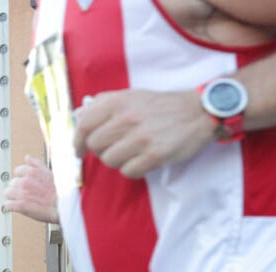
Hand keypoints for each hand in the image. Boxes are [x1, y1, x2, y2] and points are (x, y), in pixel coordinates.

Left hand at [3, 155, 58, 223]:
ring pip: (7, 193)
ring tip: (22, 199)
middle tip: (27, 193)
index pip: (17, 171)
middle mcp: (25, 181)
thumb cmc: (59, 193)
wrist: (63, 208)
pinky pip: (8, 205)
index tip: (27, 183)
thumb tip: (28, 158)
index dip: (22, 177)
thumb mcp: (50, 173)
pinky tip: (17, 206)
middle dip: (18, 187)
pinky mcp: (20, 206)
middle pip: (12, 182)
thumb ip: (37, 164)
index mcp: (32, 172)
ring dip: (13, 196)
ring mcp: (22, 194)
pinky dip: (11, 206)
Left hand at [74, 89, 214, 178]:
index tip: (79, 151)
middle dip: (101, 151)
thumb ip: (103, 104)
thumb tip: (78, 116)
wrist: (198, 112)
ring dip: (118, 161)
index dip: (77, 142)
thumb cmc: (160, 106)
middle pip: (95, 147)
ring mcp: (141, 137)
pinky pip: (128, 172)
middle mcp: (127, 118)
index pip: (83, 126)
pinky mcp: (154, 154)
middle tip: (115, 148)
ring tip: (132, 152)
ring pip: (109, 161)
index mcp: (117, 102)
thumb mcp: (130, 96)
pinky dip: (133, 170)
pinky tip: (143, 160)